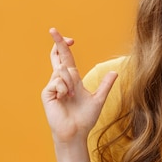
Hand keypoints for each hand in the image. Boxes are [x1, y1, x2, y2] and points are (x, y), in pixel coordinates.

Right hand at [41, 28, 116, 143]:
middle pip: (58, 57)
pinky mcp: (47, 93)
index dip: (65, 47)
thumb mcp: (98, 99)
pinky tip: (64, 97)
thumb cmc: (85, 119)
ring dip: (70, 81)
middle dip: (56, 42)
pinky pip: (57, 81)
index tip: (70, 39)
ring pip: (62, 70)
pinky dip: (64, 88)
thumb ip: (105, 85)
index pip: (66, 59)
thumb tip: (115, 72)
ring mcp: (52, 87)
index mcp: (72, 80)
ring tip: (72, 95)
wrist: (76, 133)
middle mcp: (60, 81)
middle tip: (53, 29)